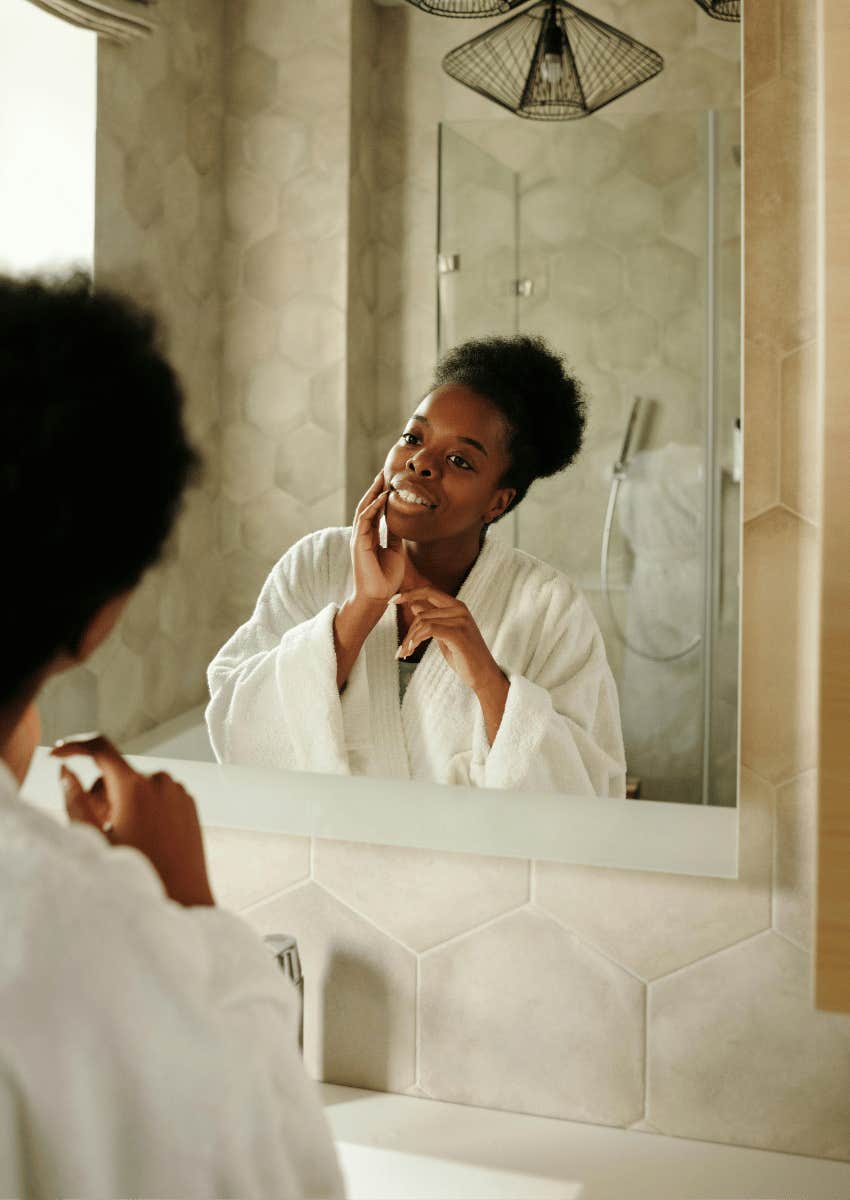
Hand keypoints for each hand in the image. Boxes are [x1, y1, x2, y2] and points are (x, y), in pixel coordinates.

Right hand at [51, 735, 214, 907]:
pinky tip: (146, 836)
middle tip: (100, 825)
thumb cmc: (137, 873)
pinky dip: (146, 806)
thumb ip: (76, 801)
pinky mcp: (190, 802)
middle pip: (117, 772)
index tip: (58, 755)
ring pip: (138, 784)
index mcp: (135, 787)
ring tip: (125, 835)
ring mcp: (179, 790)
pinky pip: (159, 794)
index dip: (74, 746)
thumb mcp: (97, 839)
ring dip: (124, 800)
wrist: (183, 898)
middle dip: (102, 792)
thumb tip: (66, 771)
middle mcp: (161, 781)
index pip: (100, 747)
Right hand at [350, 471, 407, 602]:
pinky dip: (373, 508)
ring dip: (373, 492)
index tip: (390, 480)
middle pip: (367, 505)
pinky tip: (381, 497)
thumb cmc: (386, 577)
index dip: (381, 494)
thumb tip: (398, 521)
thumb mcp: (395, 550)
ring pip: (364, 509)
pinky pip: (365, 521)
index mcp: (370, 535)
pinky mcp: (359, 543)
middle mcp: (362, 534)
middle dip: (376, 488)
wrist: (378, 597)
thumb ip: (394, 535)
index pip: (375, 509)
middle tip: (384, 471)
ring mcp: (359, 538)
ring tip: (382, 478)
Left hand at [392, 586, 503, 692]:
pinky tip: (412, 651)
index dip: (409, 593)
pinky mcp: (458, 634)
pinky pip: (428, 630)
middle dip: (408, 632)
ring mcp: (460, 620)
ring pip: (422, 622)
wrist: (483, 675)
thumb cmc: (464, 656)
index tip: (391, 600)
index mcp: (457, 606)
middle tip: (401, 650)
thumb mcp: (445, 635)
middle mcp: (460, 609)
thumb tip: (415, 605)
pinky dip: (415, 640)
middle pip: (422, 612)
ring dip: (409, 640)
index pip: (429, 591)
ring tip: (405, 653)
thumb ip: (432, 619)